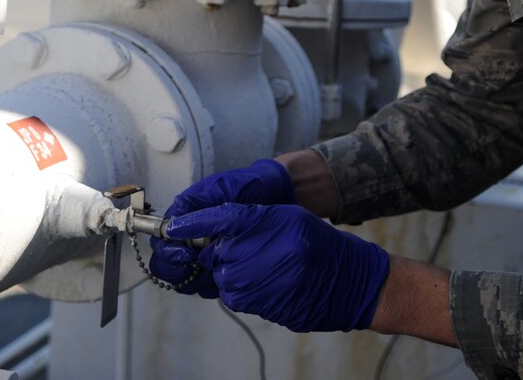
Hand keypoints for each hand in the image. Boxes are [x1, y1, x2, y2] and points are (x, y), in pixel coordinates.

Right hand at [149, 159, 294, 295]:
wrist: (280, 194)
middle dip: (176, 271)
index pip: (161, 242)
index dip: (167, 252)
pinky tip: (226, 279)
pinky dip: (212, 287)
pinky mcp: (223, 269)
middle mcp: (191, 240)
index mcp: (185, 220)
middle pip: (167, 266)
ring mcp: (206, 256)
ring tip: (212, 272)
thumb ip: (195, 204)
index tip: (185, 253)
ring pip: (186, 280)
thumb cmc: (248, 187)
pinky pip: (208, 287)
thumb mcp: (220, 188)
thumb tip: (170, 224)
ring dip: (193, 281)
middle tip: (195, 266)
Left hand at [165, 203, 389, 332]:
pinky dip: (239, 289)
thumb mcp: (287, 217)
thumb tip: (214, 230)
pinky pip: (233, 295)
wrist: (350, 280)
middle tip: (236, 250)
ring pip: (221, 276)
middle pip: (215, 251)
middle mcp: (260, 249)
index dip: (191, 223)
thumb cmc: (319, 244)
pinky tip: (262, 282)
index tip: (172, 227)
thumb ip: (250, 219)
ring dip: (229, 272)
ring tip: (257, 267)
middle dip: (217, 251)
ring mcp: (260, 279)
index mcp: (267, 221)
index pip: (217, 218)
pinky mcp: (261, 304)